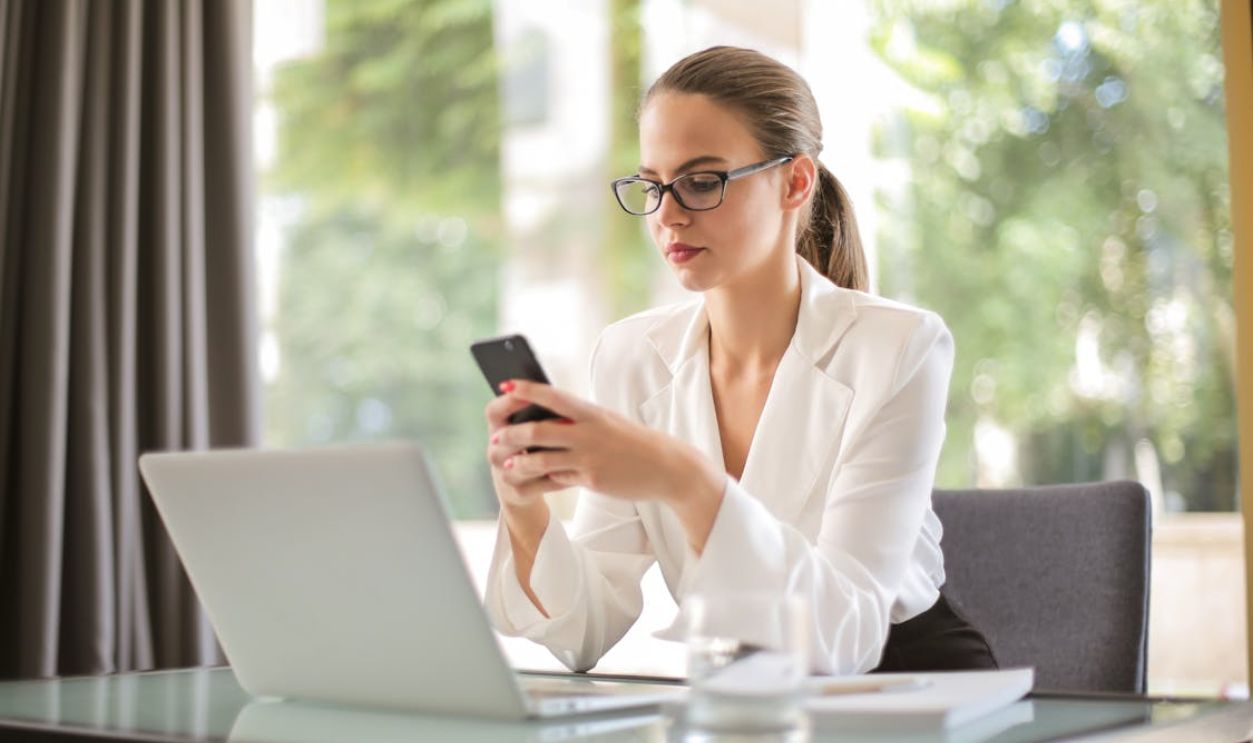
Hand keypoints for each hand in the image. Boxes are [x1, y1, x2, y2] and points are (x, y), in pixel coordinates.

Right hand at [484, 384, 568, 512]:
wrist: (523, 484)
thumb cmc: (530, 446)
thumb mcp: (526, 426)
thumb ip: (535, 412)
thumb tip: (552, 392)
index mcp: (497, 428)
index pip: (493, 411)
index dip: (509, 401)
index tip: (531, 394)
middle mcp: (495, 450)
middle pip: (508, 437)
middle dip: (533, 430)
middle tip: (563, 423)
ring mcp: (504, 473)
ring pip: (525, 463)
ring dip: (549, 455)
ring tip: (572, 447)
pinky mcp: (519, 491)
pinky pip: (540, 483)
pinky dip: (559, 477)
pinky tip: (575, 470)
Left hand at [490, 379, 724, 509]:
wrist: (667, 466)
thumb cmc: (632, 441)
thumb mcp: (607, 421)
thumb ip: (579, 420)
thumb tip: (547, 419)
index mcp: (591, 411)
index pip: (553, 395)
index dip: (527, 389)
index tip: (505, 385)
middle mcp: (588, 431)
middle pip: (539, 429)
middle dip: (512, 433)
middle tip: (495, 437)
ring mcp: (589, 456)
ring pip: (542, 458)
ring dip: (519, 461)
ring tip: (506, 464)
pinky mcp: (592, 479)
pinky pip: (558, 478)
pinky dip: (542, 478)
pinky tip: (531, 479)